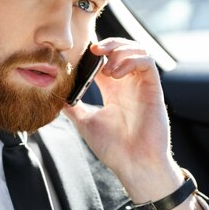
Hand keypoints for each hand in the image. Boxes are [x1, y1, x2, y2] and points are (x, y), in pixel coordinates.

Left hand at [64, 38, 205, 209]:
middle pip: (122, 50)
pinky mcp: (153, 89)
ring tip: (105, 67)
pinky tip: (115, 73)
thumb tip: (54, 96)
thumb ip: (73, 107)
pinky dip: (131, 59)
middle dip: (107, 45)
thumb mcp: (86, 123)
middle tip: (92, 50)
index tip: (78, 53)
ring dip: (119, 51)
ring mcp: (141, 86)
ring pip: (136, 50)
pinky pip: (147, 62)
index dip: (93, 53)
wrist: (134, 164)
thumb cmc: (114, 148)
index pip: (104, 61)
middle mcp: (128, 85)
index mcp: (113, 91)